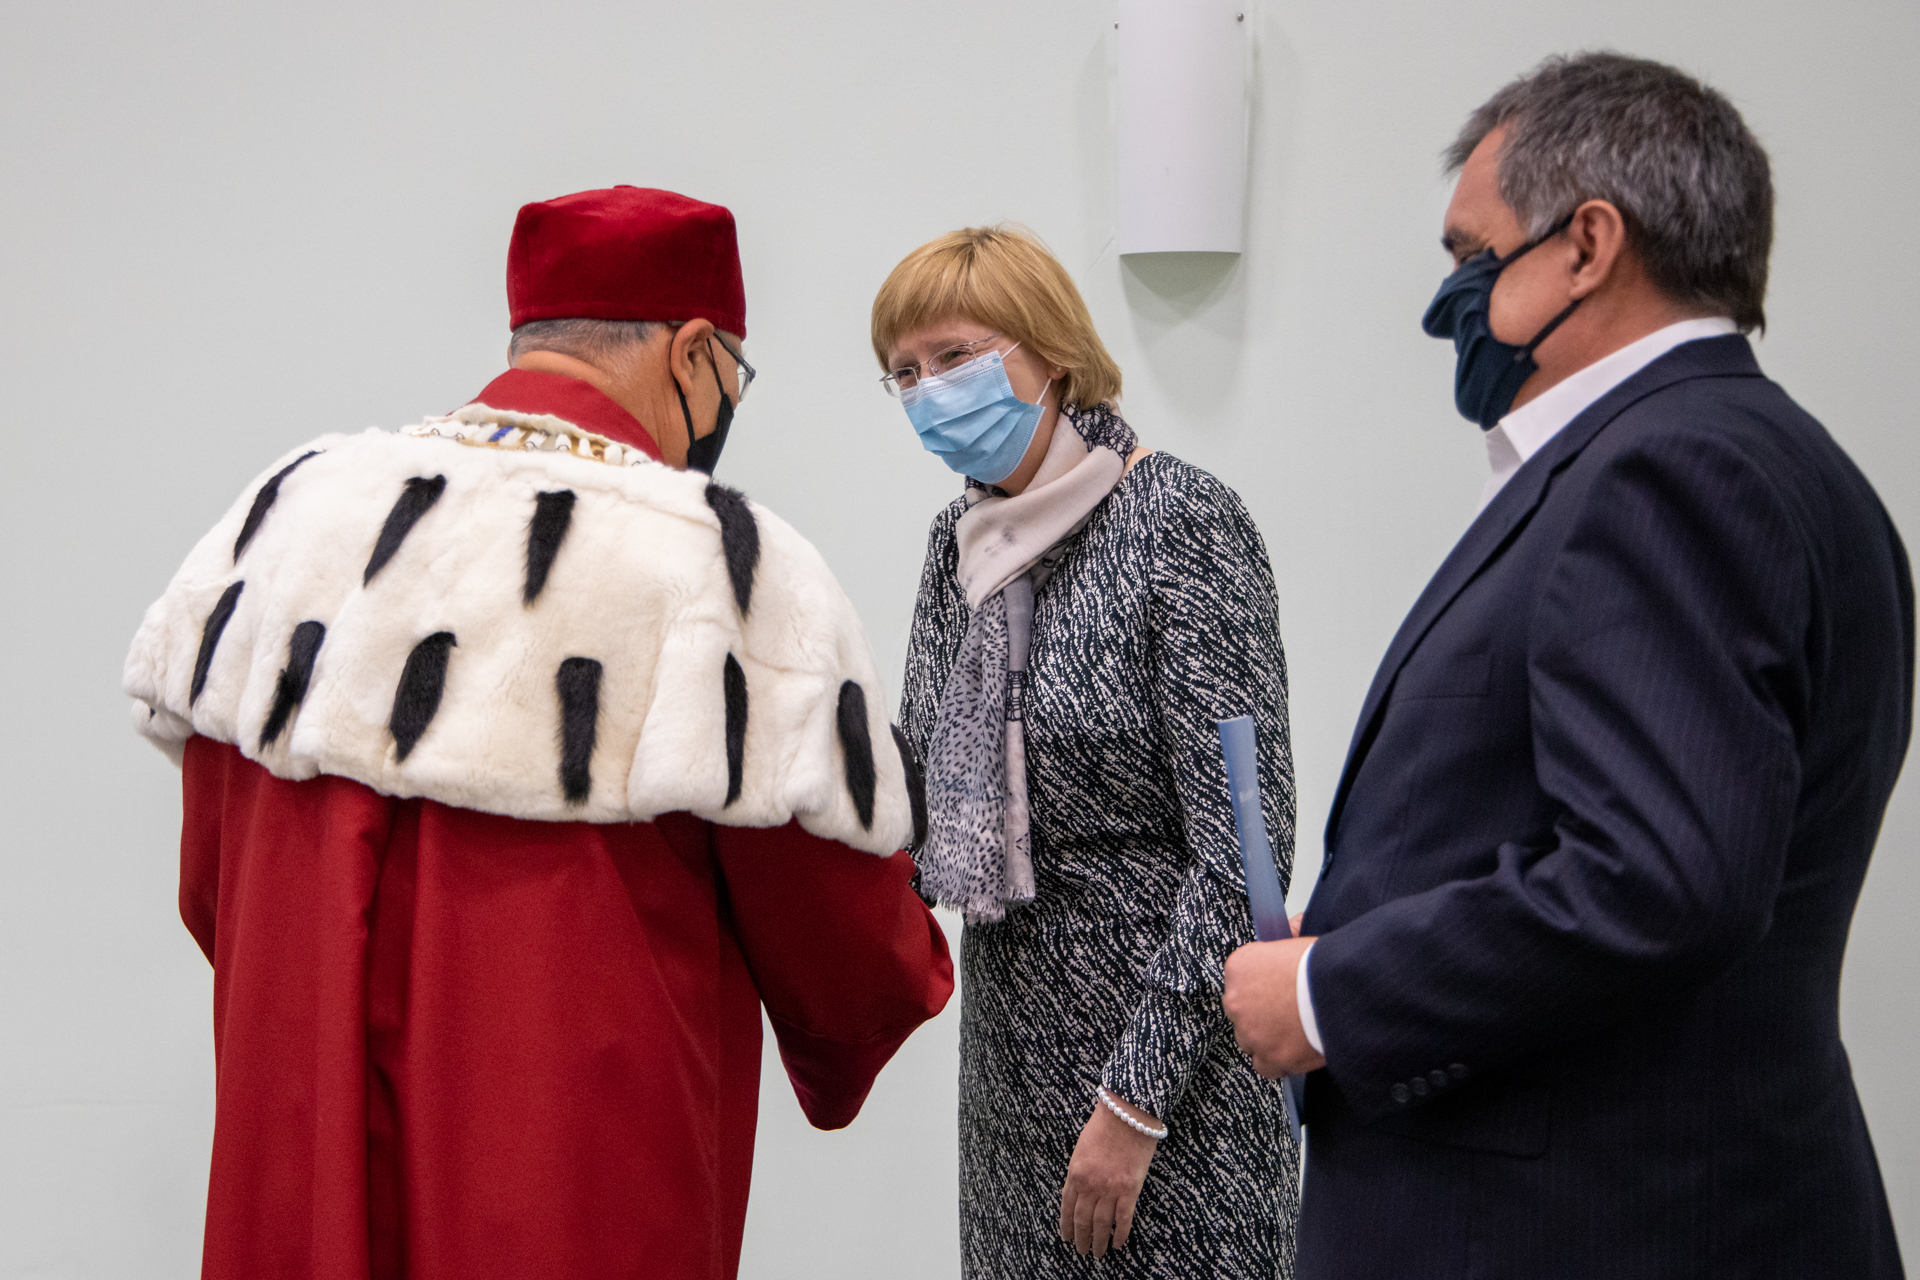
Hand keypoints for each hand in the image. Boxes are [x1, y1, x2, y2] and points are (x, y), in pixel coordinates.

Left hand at [1057, 1096, 1158, 1256]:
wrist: (1127, 1113)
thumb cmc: (1104, 1124)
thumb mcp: (1081, 1148)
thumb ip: (1079, 1170)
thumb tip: (1080, 1190)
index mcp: (1075, 1173)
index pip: (1066, 1207)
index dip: (1066, 1225)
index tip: (1066, 1237)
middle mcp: (1090, 1185)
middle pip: (1083, 1220)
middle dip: (1081, 1238)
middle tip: (1082, 1251)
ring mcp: (1110, 1189)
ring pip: (1102, 1224)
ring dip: (1099, 1241)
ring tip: (1098, 1253)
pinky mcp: (1130, 1190)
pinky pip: (1123, 1219)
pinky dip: (1120, 1234)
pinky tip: (1118, 1244)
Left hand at [1223, 935, 1326, 1077]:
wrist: (1338, 993)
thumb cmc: (1322, 965)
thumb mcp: (1302, 939)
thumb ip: (1290, 932)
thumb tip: (1293, 925)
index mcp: (1239, 967)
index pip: (1239, 981)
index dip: (1260, 987)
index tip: (1276, 990)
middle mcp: (1237, 1000)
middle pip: (1241, 1012)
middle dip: (1260, 1013)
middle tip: (1286, 1011)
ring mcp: (1251, 1032)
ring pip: (1250, 1040)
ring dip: (1266, 1038)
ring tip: (1292, 1032)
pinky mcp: (1270, 1057)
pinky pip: (1265, 1066)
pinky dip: (1278, 1062)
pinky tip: (1294, 1052)